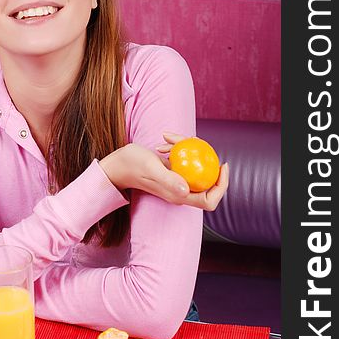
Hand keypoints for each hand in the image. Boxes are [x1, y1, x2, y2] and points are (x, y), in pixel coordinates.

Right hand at [99, 134, 228, 210]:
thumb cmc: (132, 166)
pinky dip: (179, 148)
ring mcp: (176, 182)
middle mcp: (180, 192)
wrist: (116, 164)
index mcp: (179, 196)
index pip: (209, 200)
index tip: (221, 166)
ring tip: (173, 138)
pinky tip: (166, 139)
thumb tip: (187, 190)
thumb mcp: (151, 168)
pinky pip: (184, 161)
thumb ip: (168, 180)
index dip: (221, 186)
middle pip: (207, 183)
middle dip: (208, 163)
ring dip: (190, 149)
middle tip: (203, 144)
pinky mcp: (172, 172)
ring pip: (195, 168)